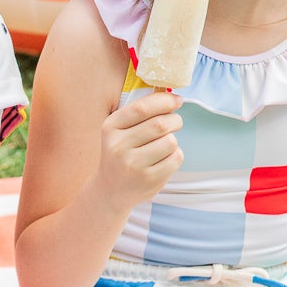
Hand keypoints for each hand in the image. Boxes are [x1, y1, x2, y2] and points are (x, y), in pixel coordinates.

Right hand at [95, 91, 182, 210]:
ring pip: (170, 141)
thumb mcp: (120, 130)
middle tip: (175, 122)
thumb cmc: (122, 152)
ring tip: (164, 145)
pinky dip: (175, 156)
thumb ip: (141, 112)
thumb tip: (171, 96)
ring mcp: (133, 165)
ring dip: (173, 140)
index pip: (142, 108)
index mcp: (110, 128)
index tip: (176, 100)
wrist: (111, 189)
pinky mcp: (148, 180)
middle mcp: (118, 146)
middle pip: (160, 124)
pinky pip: (175, 158)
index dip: (164, 101)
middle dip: (175, 120)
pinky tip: (162, 159)